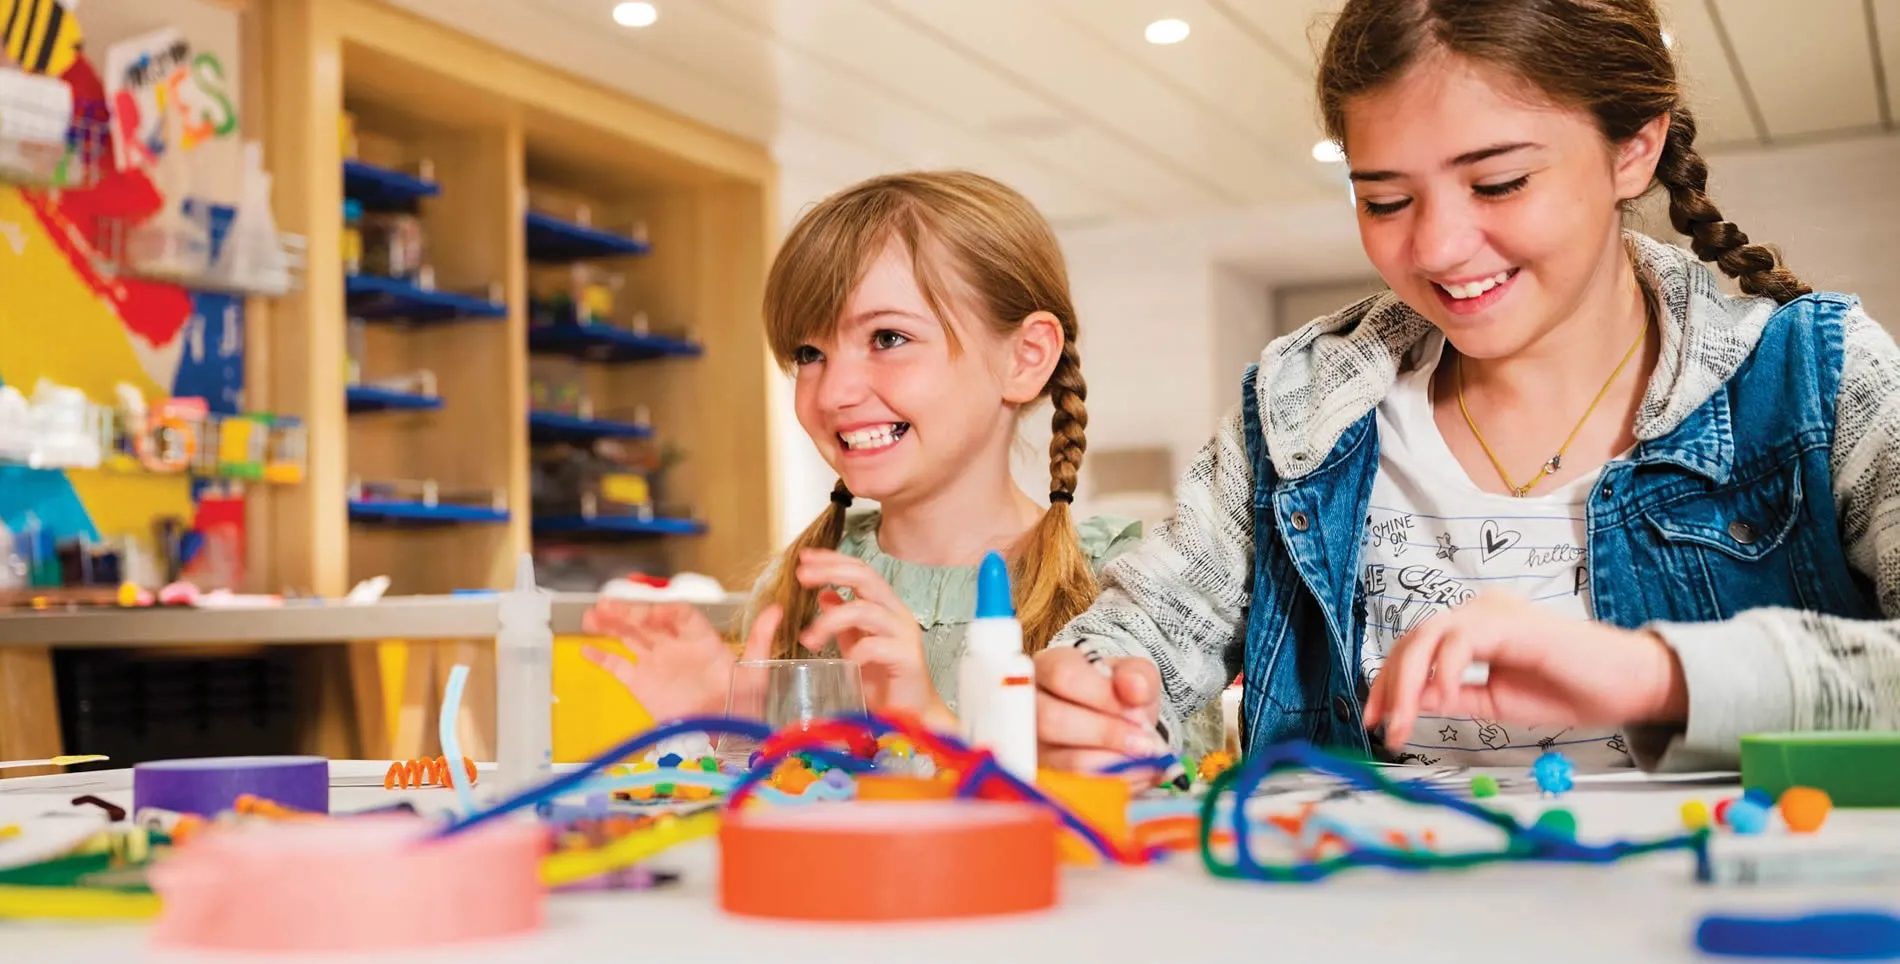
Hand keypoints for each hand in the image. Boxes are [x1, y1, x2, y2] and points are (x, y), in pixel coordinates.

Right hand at [580, 599, 780, 722]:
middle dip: (628, 612)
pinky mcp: (642, 684)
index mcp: (701, 639)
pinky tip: (585, 650)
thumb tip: (778, 610)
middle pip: (649, 622)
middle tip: (606, 604)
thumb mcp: (756, 670)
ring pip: (630, 638)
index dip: (663, 611)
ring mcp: (657, 663)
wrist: (725, 738)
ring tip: (591, 616)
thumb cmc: (744, 704)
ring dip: (611, 625)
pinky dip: (602, 659)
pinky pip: (619, 667)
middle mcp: (676, 646)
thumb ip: (760, 639)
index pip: (679, 615)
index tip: (650, 612)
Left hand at [793, 549, 950, 725]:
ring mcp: (904, 634)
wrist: (912, 715)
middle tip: (801, 576)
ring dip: (830, 621)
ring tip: (808, 639)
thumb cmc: (883, 681)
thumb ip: (843, 622)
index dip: (832, 560)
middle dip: (831, 571)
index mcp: (885, 607)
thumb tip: (824, 595)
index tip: (804, 557)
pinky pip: (876, 646)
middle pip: (865, 577)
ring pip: (865, 610)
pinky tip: (844, 663)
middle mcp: (897, 614)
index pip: (860, 571)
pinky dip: (854, 652)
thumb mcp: (856, 644)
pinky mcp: (908, 658)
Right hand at [1032, 645, 1171, 779]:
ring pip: (1064, 761)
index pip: (1063, 675)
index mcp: (1048, 667)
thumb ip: (1137, 675)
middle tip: (1144, 742)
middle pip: (1052, 720)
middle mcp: (1028, 706)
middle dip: (1107, 734)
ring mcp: (1032, 746)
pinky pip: (1076, 789)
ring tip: (1145, 760)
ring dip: (1114, 763)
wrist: (1113, 724)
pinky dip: (1114, 784)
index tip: (1135, 712)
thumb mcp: (1132, 675)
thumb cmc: (1115, 695)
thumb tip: (1134, 688)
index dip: (1103, 696)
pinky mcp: (1044, 778)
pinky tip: (1137, 776)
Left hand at [1362, 593, 1687, 753]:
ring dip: (1409, 683)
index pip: (1417, 648)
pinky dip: (1444, 670)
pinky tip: (1441, 701)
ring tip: (1404, 723)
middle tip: (1384, 726)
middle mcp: (1478, 612)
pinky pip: (1461, 640)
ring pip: (1429, 637)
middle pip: (1414, 640)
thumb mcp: (1494, 702)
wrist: (1627, 687)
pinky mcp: (1510, 621)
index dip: (1391, 682)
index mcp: (1474, 629)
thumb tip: (1411, 702)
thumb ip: (1454, 697)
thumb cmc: (1569, 691)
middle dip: (1391, 685)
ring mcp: (1493, 611)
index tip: (1377, 719)